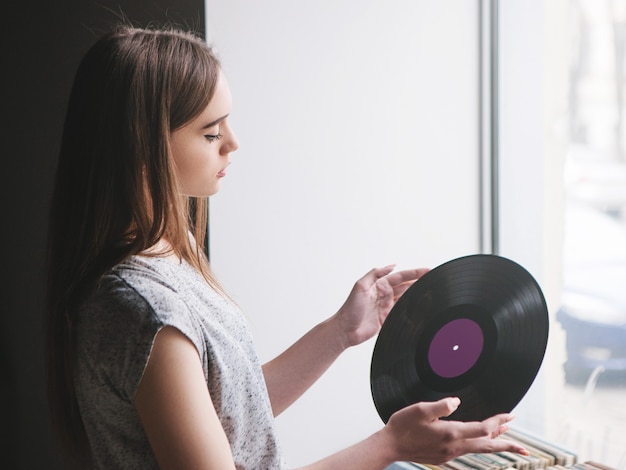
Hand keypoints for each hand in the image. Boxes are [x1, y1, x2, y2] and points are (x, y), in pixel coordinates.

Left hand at [335, 265, 428, 346]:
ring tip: (430, 291)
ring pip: (406, 298)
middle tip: (433, 279)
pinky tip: (420, 309)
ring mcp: (387, 306)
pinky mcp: (388, 318)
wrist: (345, 330)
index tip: (427, 270)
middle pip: (406, 286)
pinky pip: (403, 312)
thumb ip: (375, 273)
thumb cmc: (349, 308)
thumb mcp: (360, 286)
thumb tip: (391, 265)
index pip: (400, 276)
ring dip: (417, 294)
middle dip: (419, 282)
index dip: (414, 273)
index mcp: (379, 285)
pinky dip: (412, 310)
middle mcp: (384, 294)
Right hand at [382, 397, 528, 463]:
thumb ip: (440, 405)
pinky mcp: (443, 456)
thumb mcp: (420, 410)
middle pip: (487, 447)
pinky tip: (480, 442)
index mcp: (450, 433)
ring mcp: (449, 453)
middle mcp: (453, 446)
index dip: (497, 422)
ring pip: (479, 449)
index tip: (510, 416)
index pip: (482, 429)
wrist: (390, 446)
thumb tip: (456, 402)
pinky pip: (468, 450)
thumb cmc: (402, 426)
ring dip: (495, 444)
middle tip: (524, 447)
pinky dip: (480, 445)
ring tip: (508, 439)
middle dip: (506, 443)